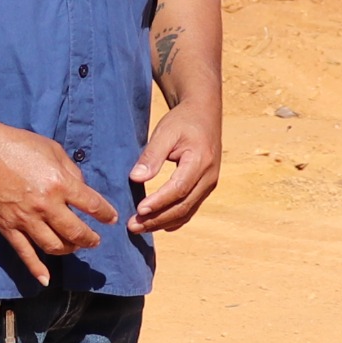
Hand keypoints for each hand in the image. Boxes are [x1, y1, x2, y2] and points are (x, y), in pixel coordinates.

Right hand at [0, 120, 114, 287]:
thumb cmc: (17, 144)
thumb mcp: (52, 149)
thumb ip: (71, 171)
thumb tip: (81, 189)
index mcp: (59, 184)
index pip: (92, 205)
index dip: (105, 214)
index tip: (110, 219)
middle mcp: (46, 206)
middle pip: (76, 232)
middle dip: (90, 239)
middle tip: (95, 240)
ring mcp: (26, 220)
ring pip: (54, 246)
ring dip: (69, 250)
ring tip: (74, 246)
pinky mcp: (8, 228)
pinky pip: (24, 253)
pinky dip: (36, 269)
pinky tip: (46, 280)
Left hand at [128, 97, 223, 235]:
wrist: (203, 114)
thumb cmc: (183, 121)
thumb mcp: (165, 132)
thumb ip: (151, 156)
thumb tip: (136, 178)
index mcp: (200, 160)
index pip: (179, 188)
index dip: (159, 202)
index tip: (139, 209)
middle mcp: (209, 177)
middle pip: (183, 206)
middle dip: (157, 219)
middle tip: (132, 226)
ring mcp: (209, 184)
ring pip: (186, 211)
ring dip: (162, 223)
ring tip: (139, 228)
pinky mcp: (204, 188)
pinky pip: (190, 209)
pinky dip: (173, 219)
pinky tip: (156, 225)